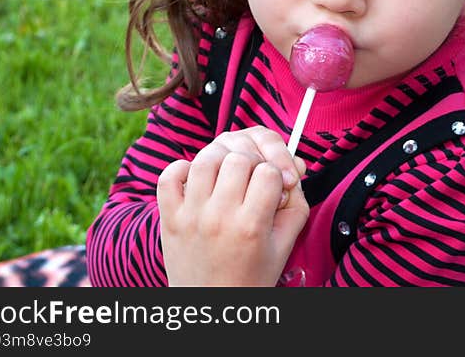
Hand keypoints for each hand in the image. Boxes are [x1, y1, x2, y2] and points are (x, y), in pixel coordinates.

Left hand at [156, 127, 309, 285]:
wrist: (212, 307)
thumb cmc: (251, 276)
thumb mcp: (284, 245)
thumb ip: (296, 205)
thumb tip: (292, 170)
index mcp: (250, 226)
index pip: (268, 172)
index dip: (277, 174)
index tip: (275, 188)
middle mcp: (218, 218)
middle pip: (238, 158)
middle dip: (253, 162)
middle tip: (254, 178)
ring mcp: (190, 216)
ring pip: (206, 158)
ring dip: (223, 159)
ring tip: (229, 174)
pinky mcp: (169, 218)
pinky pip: (168, 176)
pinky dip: (182, 168)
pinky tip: (199, 180)